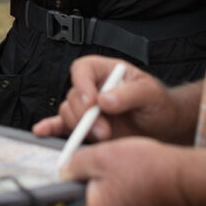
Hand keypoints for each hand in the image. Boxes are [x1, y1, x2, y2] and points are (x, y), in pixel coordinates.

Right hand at [33, 55, 182, 143]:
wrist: (163, 127)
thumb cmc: (158, 104)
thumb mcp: (150, 93)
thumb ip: (129, 94)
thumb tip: (105, 99)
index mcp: (105, 71)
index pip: (83, 69)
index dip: (82, 84)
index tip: (91, 102)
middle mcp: (92, 88)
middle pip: (72, 95)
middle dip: (85, 114)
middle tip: (104, 129)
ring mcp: (87, 109)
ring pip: (68, 112)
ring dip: (80, 127)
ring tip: (103, 136)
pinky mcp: (85, 127)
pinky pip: (62, 125)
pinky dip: (51, 128)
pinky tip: (42, 132)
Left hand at [61, 137, 193, 205]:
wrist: (187, 182)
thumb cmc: (148, 168)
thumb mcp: (102, 156)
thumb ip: (73, 164)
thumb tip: (61, 171)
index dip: (50, 195)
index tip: (47, 179)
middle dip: (71, 192)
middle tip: (75, 170)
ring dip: (90, 196)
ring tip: (100, 173)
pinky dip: (107, 201)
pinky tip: (115, 182)